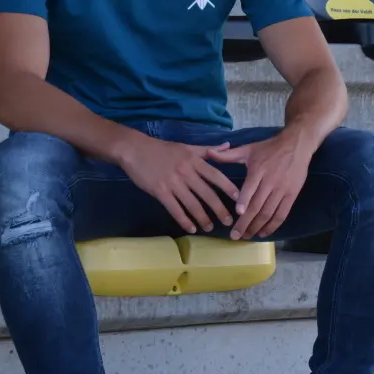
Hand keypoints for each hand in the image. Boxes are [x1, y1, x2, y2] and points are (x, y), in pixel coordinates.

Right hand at [119, 139, 239, 234]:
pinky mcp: (160, 191)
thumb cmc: (162, 149)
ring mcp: (173, 182)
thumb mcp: (186, 146)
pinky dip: (184, 220)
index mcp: (193, 160)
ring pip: (192, 204)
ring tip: (210, 228)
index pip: (215, 175)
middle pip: (206, 193)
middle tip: (228, 221)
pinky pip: (175, 209)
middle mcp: (186, 172)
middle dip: (219, 208)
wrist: (135, 150)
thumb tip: (228, 145)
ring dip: (203, 218)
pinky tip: (191, 228)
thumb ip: (207, 150)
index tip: (239, 199)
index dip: (228, 187)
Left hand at [208, 134, 311, 239]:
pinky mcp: (292, 195)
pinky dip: (273, 225)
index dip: (244, 201)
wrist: (296, 145)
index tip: (237, 214)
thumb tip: (208, 154)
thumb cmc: (269, 148)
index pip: (250, 188)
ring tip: (247, 236)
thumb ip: (228, 155)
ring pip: (269, 212)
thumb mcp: (248, 149)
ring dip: (257, 227)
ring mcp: (282, 190)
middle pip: (257, 206)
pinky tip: (264, 233)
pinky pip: (282, 214)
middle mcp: (270, 182)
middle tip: (235, 236)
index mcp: (258, 170)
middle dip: (246, 222)